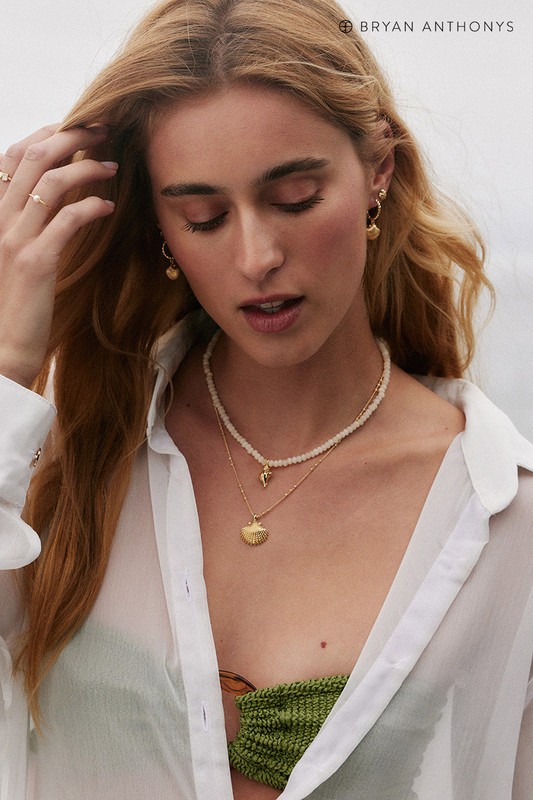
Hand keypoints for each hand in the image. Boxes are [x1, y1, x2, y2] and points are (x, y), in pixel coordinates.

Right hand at [0, 125, 116, 387]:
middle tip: (103, 130)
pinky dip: (91, 207)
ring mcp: (14, 239)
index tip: (76, 126)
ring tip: (112, 166)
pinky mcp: (35, 263)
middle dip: (71, 136)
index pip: (11, 156)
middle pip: (33, 158)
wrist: (2, 346)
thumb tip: (57, 197)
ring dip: (86, 167)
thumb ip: (30, 223)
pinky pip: (67, 221)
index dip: (44, 134)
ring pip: (51, 182)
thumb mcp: (16, 252)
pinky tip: (108, 208)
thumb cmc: (14, 301)